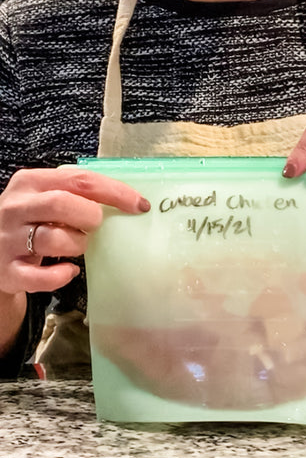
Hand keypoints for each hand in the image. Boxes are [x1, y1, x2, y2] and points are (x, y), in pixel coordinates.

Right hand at [0, 168, 149, 294]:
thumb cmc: (35, 220)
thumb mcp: (49, 197)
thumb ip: (80, 194)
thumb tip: (131, 202)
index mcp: (32, 182)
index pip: (80, 180)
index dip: (115, 192)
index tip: (140, 205)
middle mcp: (17, 207)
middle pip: (62, 204)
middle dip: (90, 216)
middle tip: (95, 225)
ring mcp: (9, 239)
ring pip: (53, 239)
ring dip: (77, 244)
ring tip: (77, 245)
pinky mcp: (8, 270)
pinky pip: (40, 277)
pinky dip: (61, 276)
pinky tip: (69, 270)